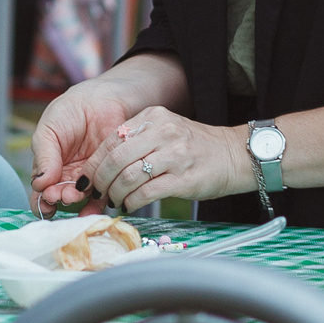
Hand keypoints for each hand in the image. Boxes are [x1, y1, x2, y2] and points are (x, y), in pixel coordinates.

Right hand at [28, 56, 187, 212]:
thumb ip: (43, 156)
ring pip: (80, 199)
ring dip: (75, 202)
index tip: (44, 199)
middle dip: (57, 200)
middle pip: (59, 198)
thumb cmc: (71, 110)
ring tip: (73, 195)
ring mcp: (88, 177)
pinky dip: (96, 206)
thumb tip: (39, 183)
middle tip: (58, 195)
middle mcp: (68, 176)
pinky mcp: (108, 176)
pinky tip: (90, 208)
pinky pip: (102, 196)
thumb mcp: (49, 129)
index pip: (41, 190)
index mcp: (49, 166)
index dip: (40, 200)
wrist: (104, 98)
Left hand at [84, 107, 254, 210]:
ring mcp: (175, 155)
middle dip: (101, 181)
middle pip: (116, 159)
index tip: (88, 179)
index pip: (111, 140)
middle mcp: (163, 132)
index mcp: (154, 117)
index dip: (94, 163)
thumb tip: (102, 165)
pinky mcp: (183, 178)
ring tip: (115, 201)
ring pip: (128, 177)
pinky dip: (132, 202)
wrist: (235, 155)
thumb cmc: (195, 148)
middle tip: (98, 193)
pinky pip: (146, 193)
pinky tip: (131, 205)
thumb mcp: (166, 132)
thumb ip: (138, 141)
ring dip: (115, 194)